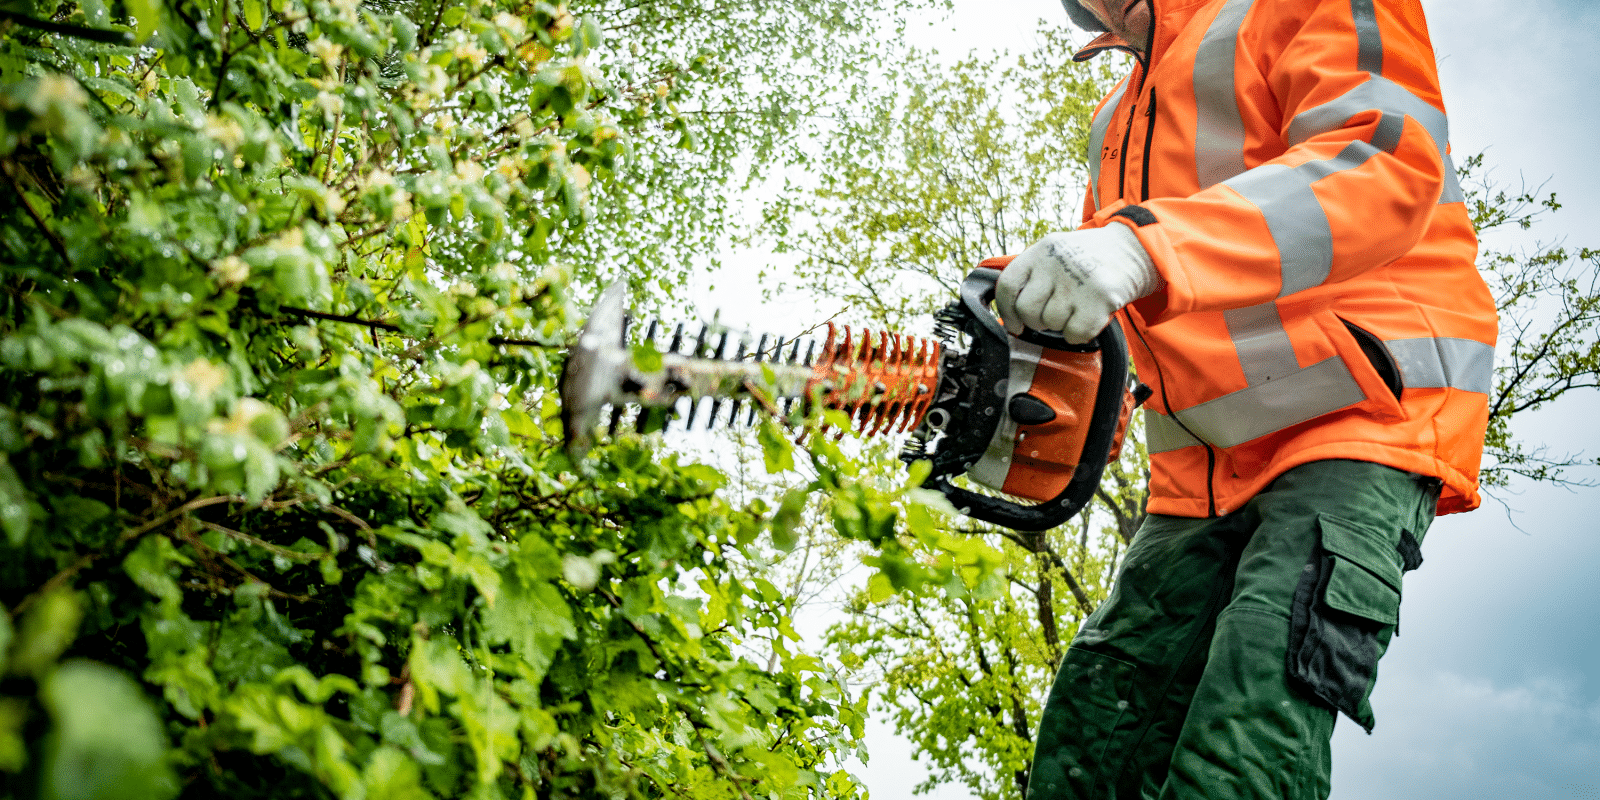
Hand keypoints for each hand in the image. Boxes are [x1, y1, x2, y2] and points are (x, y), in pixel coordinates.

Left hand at [995, 224, 1162, 343]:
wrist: (1136, 248)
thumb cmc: (1091, 257)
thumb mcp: (1056, 252)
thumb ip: (1033, 275)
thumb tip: (1010, 313)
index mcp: (1041, 250)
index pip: (1007, 286)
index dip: (1006, 311)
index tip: (1014, 323)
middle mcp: (1056, 263)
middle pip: (1026, 310)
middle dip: (1036, 320)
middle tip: (1054, 313)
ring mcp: (1077, 281)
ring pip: (1051, 324)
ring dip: (1063, 324)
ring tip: (1077, 307)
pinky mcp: (1099, 299)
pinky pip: (1074, 334)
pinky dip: (1080, 333)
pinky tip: (1089, 316)